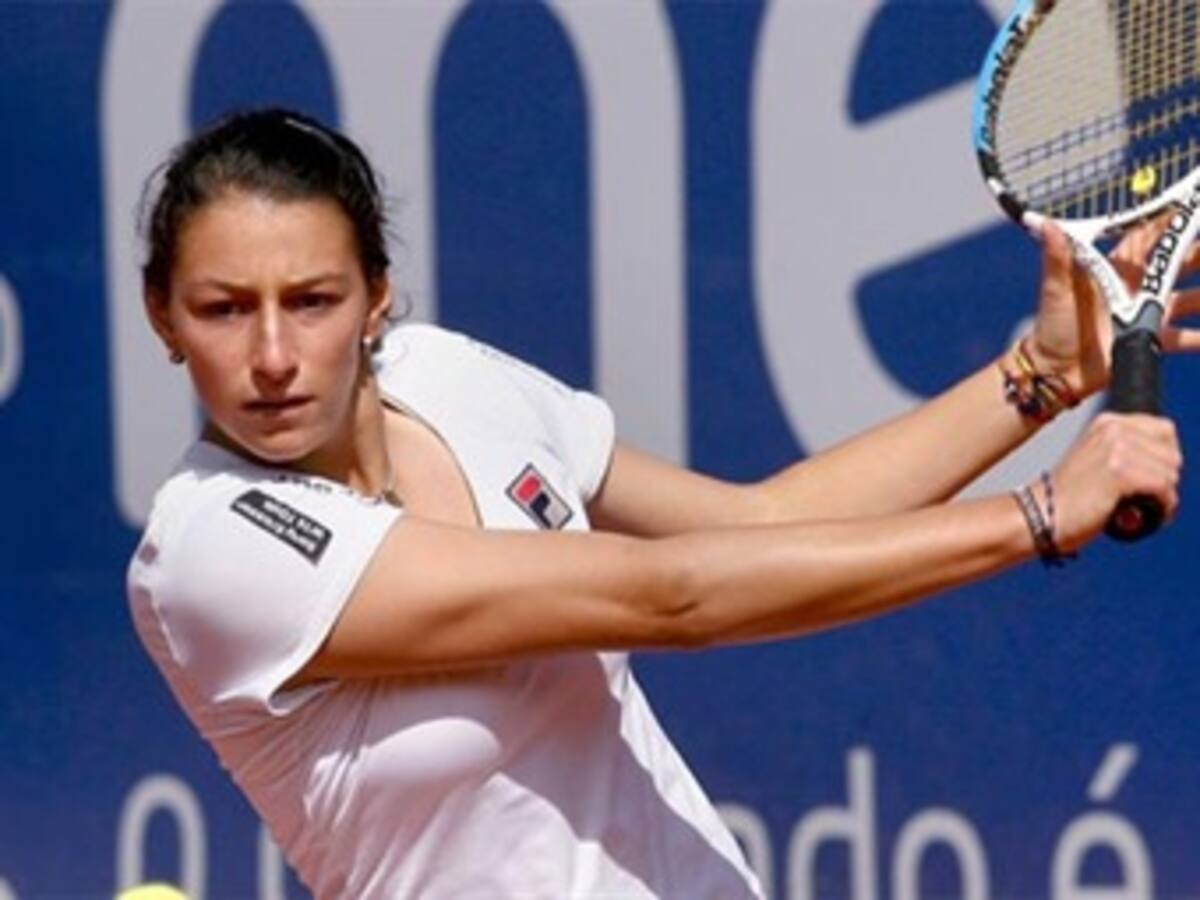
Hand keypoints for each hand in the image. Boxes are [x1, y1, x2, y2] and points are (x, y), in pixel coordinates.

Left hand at [1024, 219, 1199, 398]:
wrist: (1053, 371)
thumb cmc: (1051, 327)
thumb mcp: (1056, 289)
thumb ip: (1057, 257)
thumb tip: (1049, 225)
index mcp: (1114, 270)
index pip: (1146, 237)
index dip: (1167, 221)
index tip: (1190, 205)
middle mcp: (1133, 288)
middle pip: (1174, 264)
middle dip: (1198, 253)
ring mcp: (1143, 313)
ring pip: (1186, 297)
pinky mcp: (1148, 339)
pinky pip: (1182, 336)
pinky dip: (1199, 336)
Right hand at [1049, 412, 1181, 551]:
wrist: (1040, 515)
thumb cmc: (1068, 498)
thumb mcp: (1098, 461)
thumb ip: (1129, 452)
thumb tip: (1168, 464)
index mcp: (1107, 422)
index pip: (1164, 430)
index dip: (1163, 458)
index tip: (1149, 478)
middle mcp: (1113, 429)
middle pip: (1171, 454)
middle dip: (1163, 478)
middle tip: (1142, 498)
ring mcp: (1116, 449)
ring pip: (1170, 473)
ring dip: (1161, 496)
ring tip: (1136, 508)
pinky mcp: (1120, 473)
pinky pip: (1163, 489)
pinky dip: (1158, 508)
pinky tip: (1137, 516)